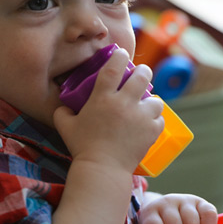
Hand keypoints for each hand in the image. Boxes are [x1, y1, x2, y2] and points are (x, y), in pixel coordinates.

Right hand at [53, 48, 163, 174]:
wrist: (102, 169)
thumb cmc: (82, 147)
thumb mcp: (65, 127)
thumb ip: (63, 112)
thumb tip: (64, 106)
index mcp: (103, 97)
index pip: (114, 67)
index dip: (120, 56)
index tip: (122, 54)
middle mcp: (124, 103)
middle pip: (143, 76)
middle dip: (144, 71)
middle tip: (141, 74)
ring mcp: (140, 117)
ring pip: (156, 100)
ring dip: (151, 101)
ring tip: (146, 105)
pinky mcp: (151, 131)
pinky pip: (159, 120)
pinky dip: (154, 121)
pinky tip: (147, 124)